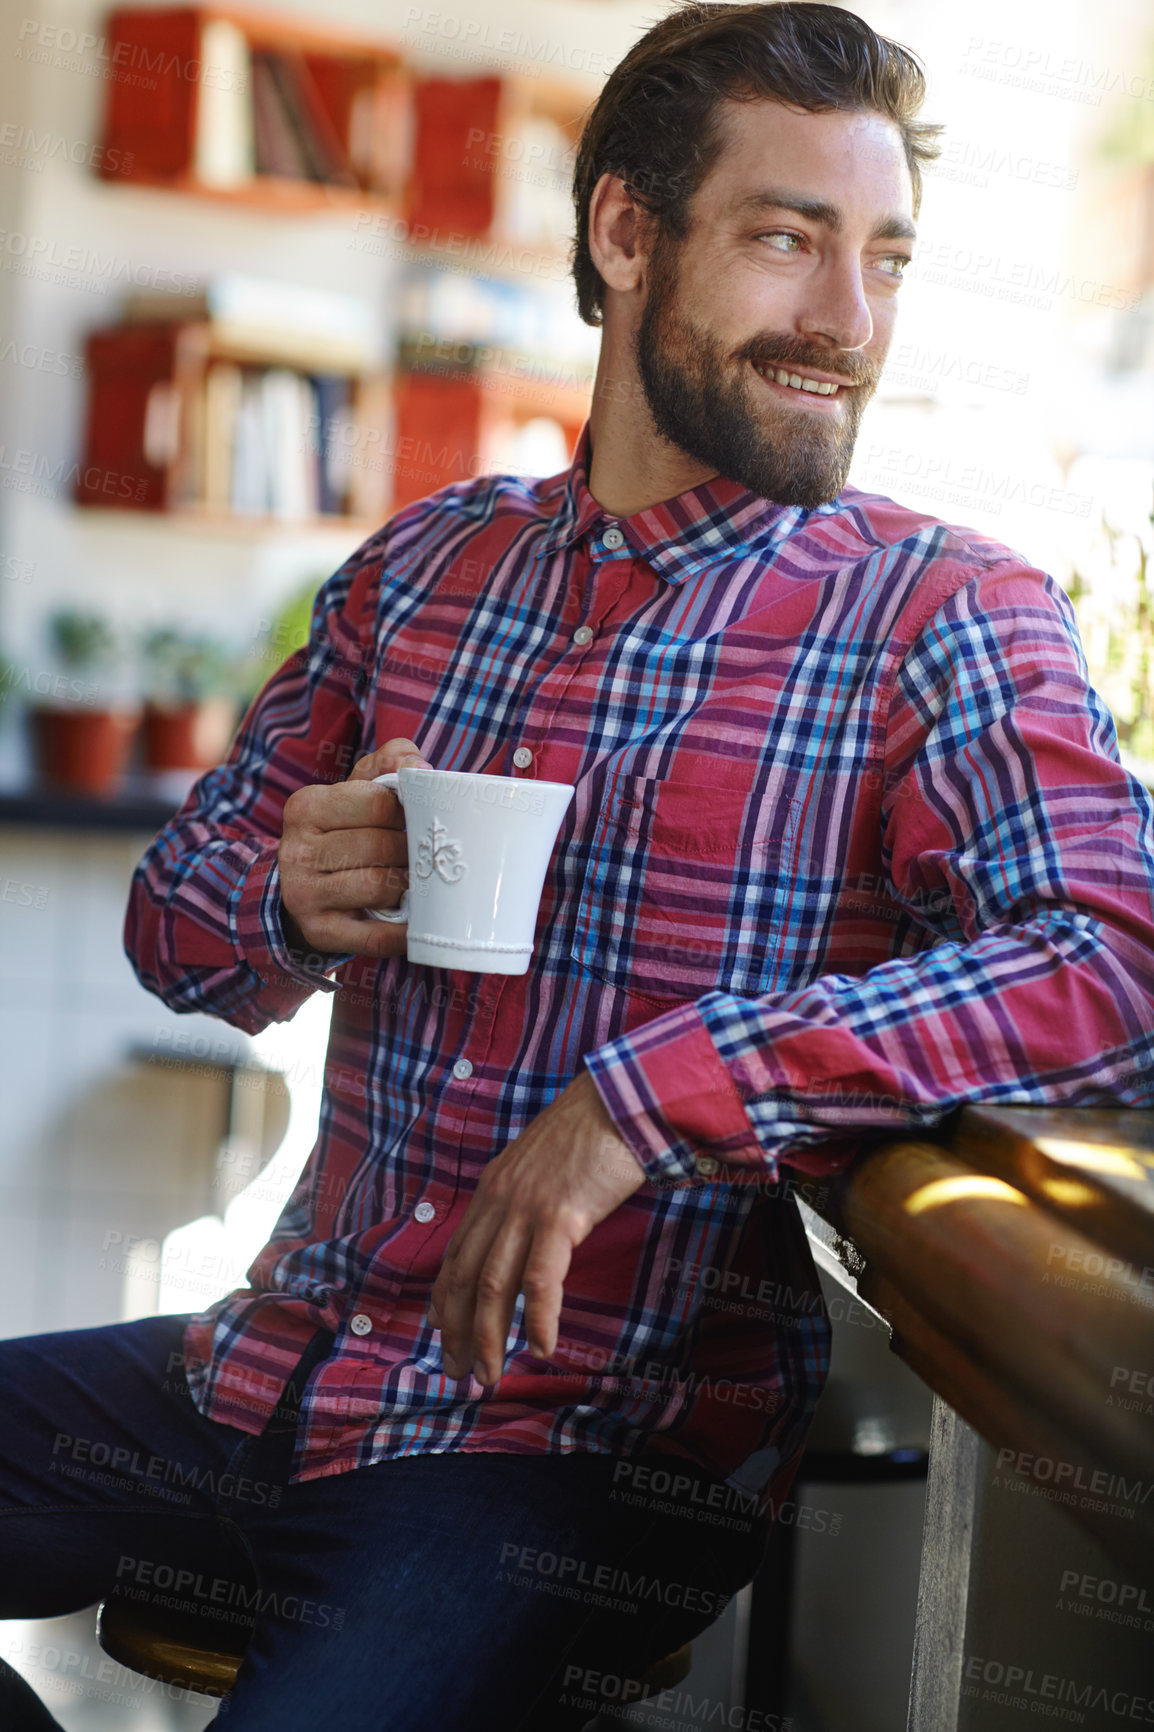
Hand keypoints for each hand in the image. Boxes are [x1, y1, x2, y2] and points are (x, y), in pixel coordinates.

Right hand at [278, 736, 430, 958]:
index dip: (406, 812)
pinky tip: (416, 923)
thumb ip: (389, 763)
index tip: (412, 820)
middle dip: (410, 851)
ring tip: (413, 881)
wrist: (302, 888)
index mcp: (305, 807)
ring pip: (380, 886)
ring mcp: (303, 895)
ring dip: (407, 886)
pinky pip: (376, 937)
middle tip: (420, 854)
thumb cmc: (342, 831)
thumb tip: (419, 767)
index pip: (378, 803)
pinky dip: (404, 933)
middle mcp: (296, 850)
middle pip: (381, 846)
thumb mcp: (357, 789)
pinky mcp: (319, 932)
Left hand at [427, 1069, 646, 1386]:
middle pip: (466, 1278)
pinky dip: (538, 1319)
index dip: (445, 1299)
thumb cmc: (594, 1130)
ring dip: (488, 1337)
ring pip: (494, 1286)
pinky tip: (540, 1348)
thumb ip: (527, 1196)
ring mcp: (527, 1208)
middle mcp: (499, 1199)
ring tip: (490, 1375)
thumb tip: (530, 1234)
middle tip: (460, 1372)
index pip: (456, 1254)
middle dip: (458, 1331)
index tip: (442, 1333)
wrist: (621, 1099)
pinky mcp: (561, 1215)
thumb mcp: (543, 1163)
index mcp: (493, 1188)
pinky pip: (541, 1279)